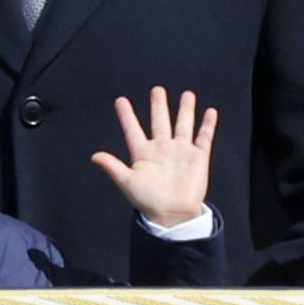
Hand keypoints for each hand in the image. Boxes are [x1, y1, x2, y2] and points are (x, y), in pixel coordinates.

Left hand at [89, 88, 216, 227]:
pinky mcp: (198, 157)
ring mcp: (181, 152)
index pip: (133, 129)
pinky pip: (203, 137)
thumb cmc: (148, 200)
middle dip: (158, 105)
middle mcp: (162, 149)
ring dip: (185, 110)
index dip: (127, 115)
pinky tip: (210, 112)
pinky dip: (207, 125)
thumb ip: (113, 167)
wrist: (173, 214)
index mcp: (143, 153)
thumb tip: (94, 156)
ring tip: (187, 94)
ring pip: (183, 125)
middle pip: (160, 121)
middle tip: (157, 90)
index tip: (120, 101)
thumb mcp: (127, 182)